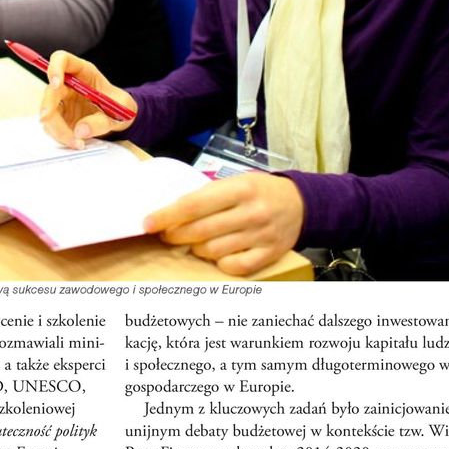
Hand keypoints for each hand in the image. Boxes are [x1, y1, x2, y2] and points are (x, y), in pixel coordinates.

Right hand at [39, 50, 136, 148]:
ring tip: (77, 142)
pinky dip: (60, 136)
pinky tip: (75, 142)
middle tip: (53, 124)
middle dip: (49, 107)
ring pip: (48, 111)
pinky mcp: (60, 116)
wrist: (121, 118)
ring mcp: (62, 100)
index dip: (55, 68)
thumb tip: (80, 131)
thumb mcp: (119, 112)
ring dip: (57, 129)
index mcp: (83, 71)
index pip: (62, 60)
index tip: (56, 84)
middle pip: (50, 90)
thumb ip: (101, 121)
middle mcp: (69, 83)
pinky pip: (52, 126)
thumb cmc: (120, 107)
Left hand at [144, 171, 304, 275]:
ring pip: (213, 251)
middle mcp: (251, 212)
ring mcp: (261, 235)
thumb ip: (208, 194)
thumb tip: (171, 210)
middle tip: (167, 234)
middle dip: (175, 235)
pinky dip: (219, 263)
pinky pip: (234, 267)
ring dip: (196, 249)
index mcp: (240, 188)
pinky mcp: (269, 254)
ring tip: (195, 242)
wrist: (301, 203)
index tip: (148, 222)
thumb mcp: (237, 180)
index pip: (193, 205)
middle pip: (200, 230)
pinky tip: (216, 254)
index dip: (166, 216)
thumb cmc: (261, 190)